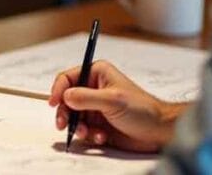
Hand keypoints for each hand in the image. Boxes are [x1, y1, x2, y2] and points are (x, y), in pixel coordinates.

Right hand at [48, 60, 188, 152]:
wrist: (158, 132)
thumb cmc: (142, 110)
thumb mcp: (112, 100)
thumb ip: (86, 97)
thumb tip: (65, 96)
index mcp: (97, 74)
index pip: (68, 78)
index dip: (58, 90)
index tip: (53, 103)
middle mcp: (93, 89)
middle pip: (66, 99)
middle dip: (64, 113)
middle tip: (63, 125)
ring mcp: (95, 108)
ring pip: (72, 117)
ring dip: (77, 127)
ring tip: (88, 133)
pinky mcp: (98, 125)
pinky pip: (83, 130)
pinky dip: (89, 136)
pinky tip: (102, 137)